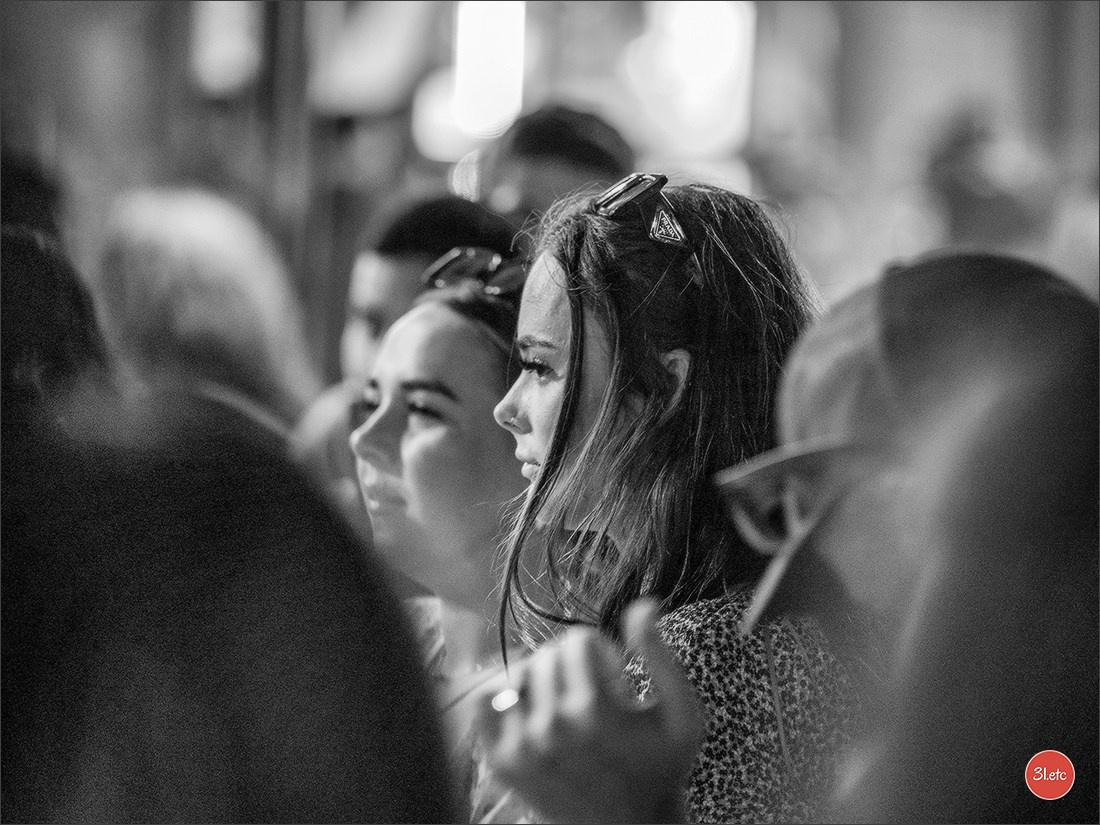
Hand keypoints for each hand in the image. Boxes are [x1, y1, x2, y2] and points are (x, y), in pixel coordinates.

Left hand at [474, 599, 703, 823]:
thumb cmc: (662, 766)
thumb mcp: (681, 713)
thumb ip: (662, 656)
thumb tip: (643, 605)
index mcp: (595, 710)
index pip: (578, 640)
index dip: (602, 652)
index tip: (616, 679)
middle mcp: (553, 727)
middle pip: (549, 654)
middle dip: (574, 664)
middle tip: (594, 694)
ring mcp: (522, 747)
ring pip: (520, 672)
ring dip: (543, 678)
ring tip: (565, 701)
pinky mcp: (502, 762)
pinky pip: (486, 701)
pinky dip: (504, 695)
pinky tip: (530, 706)